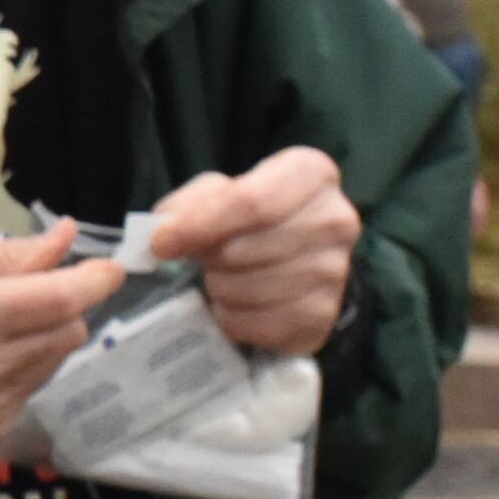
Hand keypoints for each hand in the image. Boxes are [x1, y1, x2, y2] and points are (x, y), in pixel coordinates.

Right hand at [0, 222, 124, 446]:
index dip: (92, 279)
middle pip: (68, 329)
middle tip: (13, 293)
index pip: (57, 301)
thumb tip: (64, 241)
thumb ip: (0, 256)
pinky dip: (17, 368)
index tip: (105, 266)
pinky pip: (33, 387)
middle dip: (55, 304)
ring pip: (55, 358)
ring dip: (37, 337)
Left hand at [147, 146, 358, 353]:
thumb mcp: (216, 194)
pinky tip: (236, 304)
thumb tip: (164, 234)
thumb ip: (190, 204)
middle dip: (210, 259)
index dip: (201, 225)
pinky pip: (258, 324)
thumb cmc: (247, 218)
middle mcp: (335, 219)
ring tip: (224, 278)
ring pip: (249, 290)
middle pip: (245, 249)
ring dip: (220, 289)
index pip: (252, 202)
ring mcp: (337, 270)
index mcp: (311, 174)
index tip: (161, 243)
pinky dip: (233, 319)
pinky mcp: (324, 314)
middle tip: (205, 259)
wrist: (291, 260)